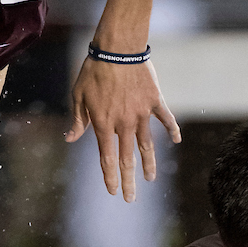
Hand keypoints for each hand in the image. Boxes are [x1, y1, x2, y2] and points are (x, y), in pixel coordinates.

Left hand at [67, 57, 180, 201]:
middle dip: (128, 181)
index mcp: (104, 124)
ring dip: (148, 164)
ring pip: (147, 145)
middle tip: (131, 199)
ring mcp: (142, 114)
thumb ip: (78, 120)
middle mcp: (124, 124)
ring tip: (150, 179)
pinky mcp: (154, 101)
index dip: (109, 177)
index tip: (113, 191)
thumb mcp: (78, 95)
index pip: (106, 158)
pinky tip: (176, 140)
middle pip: (127, 159)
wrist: (117, 47)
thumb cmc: (93, 70)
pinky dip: (171, 129)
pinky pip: (165, 118)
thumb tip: (71, 139)